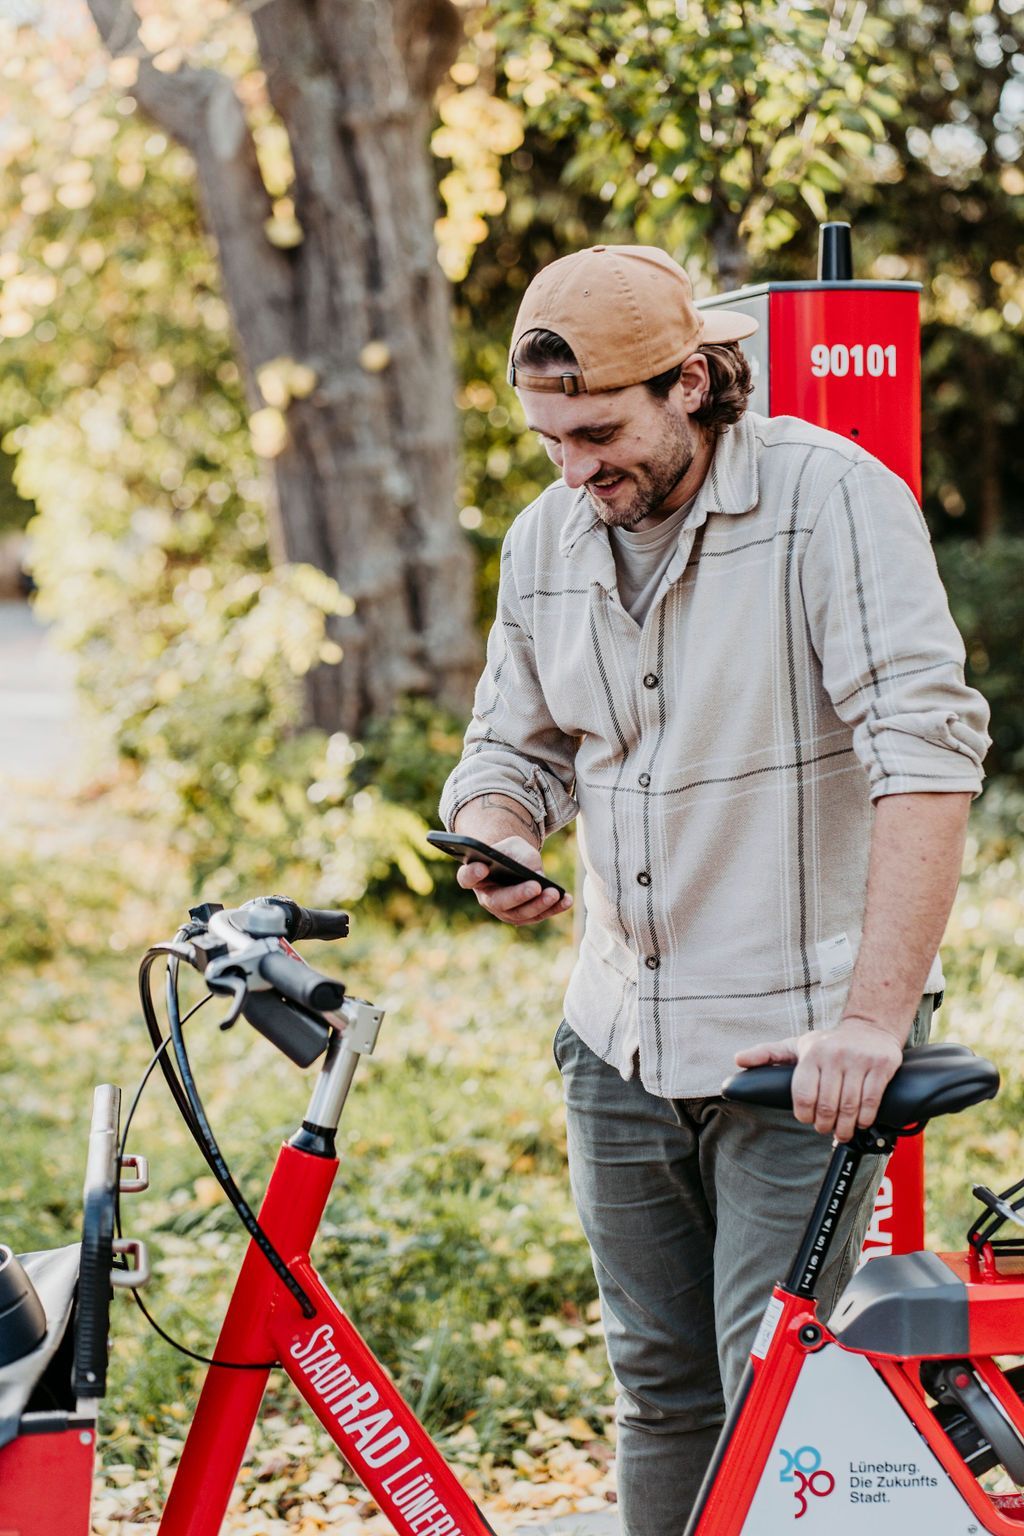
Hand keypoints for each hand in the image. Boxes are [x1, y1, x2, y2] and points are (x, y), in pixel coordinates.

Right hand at [456, 836, 573, 926]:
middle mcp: (487, 898)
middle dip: (518, 895)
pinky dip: (554, 908)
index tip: (482, 868)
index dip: (472, 874)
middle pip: (498, 901)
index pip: (467, 877)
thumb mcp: (513, 846)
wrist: (517, 864)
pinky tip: (567, 900)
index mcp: (475, 876)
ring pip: (520, 914)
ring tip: (554, 893)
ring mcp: (505, 911)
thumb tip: (535, 873)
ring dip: (539, 904)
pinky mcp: (524, 916)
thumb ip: (519, 856)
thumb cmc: (510, 853)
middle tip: (536, 885)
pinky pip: (538, 916)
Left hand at [734, 1018, 904, 1141]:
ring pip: (850, 1107)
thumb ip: (767, 1054)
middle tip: (825, 1128)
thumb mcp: (796, 1045)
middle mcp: (834, 1055)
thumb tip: (738, 1060)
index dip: (804, 1115)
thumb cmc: (828, 1043)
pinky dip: (865, 1119)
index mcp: (812, 1053)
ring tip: (842, 1131)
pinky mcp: (881, 1066)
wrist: (870, 1027)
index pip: (803, 1095)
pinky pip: (872, 1101)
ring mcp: (859, 1061)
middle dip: (825, 1124)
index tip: (807, 1119)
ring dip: (845, 1127)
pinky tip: (861, 1122)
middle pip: (827, 1105)